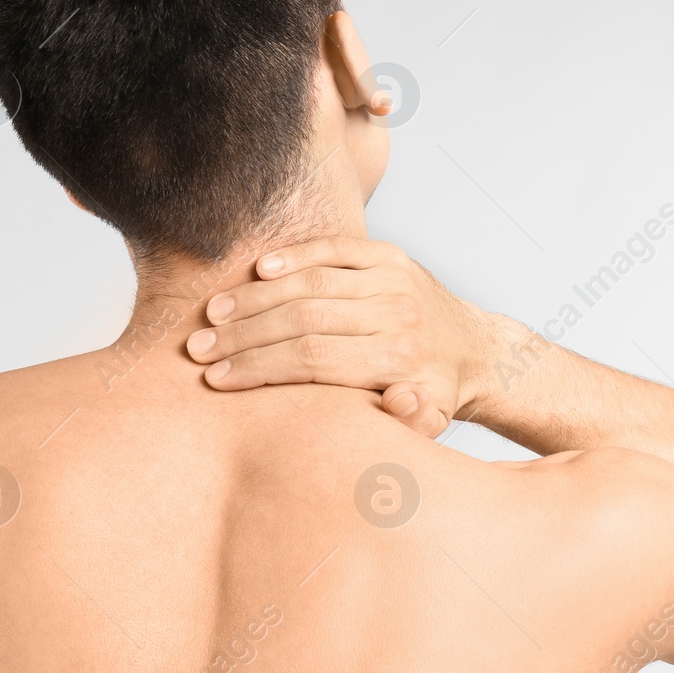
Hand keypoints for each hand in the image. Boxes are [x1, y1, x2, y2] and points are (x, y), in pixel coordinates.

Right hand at [185, 236, 496, 436]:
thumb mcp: (428, 423)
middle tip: (197, 349)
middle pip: (303, 320)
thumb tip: (399, 403)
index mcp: (398, 361)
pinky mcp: (392, 256)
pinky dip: (294, 256)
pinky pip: (334, 249)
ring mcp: (395, 280)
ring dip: (255, 298)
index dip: (258, 368)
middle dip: (243, 336)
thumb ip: (411, 423)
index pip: (311, 361)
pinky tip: (257, 270)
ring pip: (311, 283)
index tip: (215, 379)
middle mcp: (397, 315)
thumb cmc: (434, 395)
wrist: (476, 350)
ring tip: (213, 316)